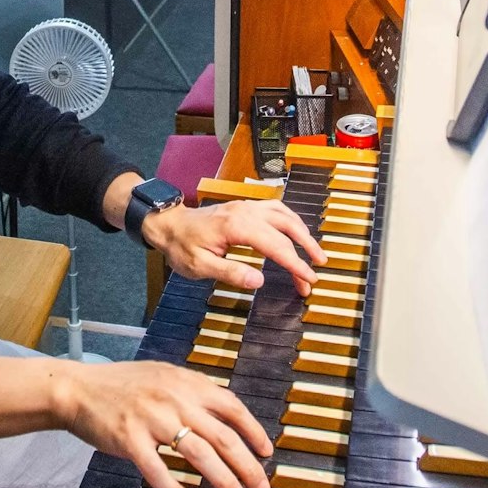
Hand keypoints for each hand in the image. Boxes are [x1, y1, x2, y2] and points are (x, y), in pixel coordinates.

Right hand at [53, 359, 272, 487]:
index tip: (267, 454)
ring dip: (223, 480)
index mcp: (187, 384)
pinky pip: (157, 469)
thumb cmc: (122, 386)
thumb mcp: (164, 377)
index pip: (232, 407)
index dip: (254, 432)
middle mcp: (174, 399)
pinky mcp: (129, 439)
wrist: (78, 388)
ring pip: (199, 453)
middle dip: (248, 466)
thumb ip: (193, 393)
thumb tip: (225, 414)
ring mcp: (152, 418)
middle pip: (223, 436)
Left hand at [141, 199, 327, 294]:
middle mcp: (246, 212)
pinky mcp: (245, 207)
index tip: (309, 280)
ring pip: (285, 214)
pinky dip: (291, 220)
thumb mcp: (200, 266)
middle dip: (305, 249)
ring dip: (302, 232)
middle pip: (286, 227)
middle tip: (318, 269)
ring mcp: (246, 206)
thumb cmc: (181, 246)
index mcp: (237, 227)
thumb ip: (230, 273)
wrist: (168, 225)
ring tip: (314, 251)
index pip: (276, 246)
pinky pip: (276, 208)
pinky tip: (296, 231)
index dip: (296, 264)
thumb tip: (259, 281)